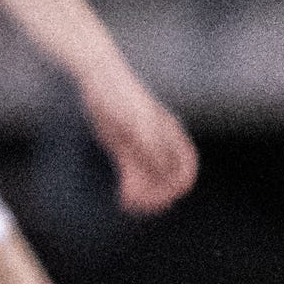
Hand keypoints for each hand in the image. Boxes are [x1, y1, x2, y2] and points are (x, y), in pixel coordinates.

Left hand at [83, 69, 195, 214]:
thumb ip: (152, 146)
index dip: (176, 187)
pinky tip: (121, 196)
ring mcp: (141, 145)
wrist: (98, 76)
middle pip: (166, 178)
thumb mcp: (137, 122)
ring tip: (127, 204)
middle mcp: (159, 143)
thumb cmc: (122, 95)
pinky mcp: (123, 147)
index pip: (185, 169)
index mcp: (171, 135)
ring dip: (142, 194)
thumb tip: (166, 172)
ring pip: (148, 178)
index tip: (162, 198)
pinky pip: (131, 172)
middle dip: (156, 195)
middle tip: (138, 206)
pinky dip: (129, 186)